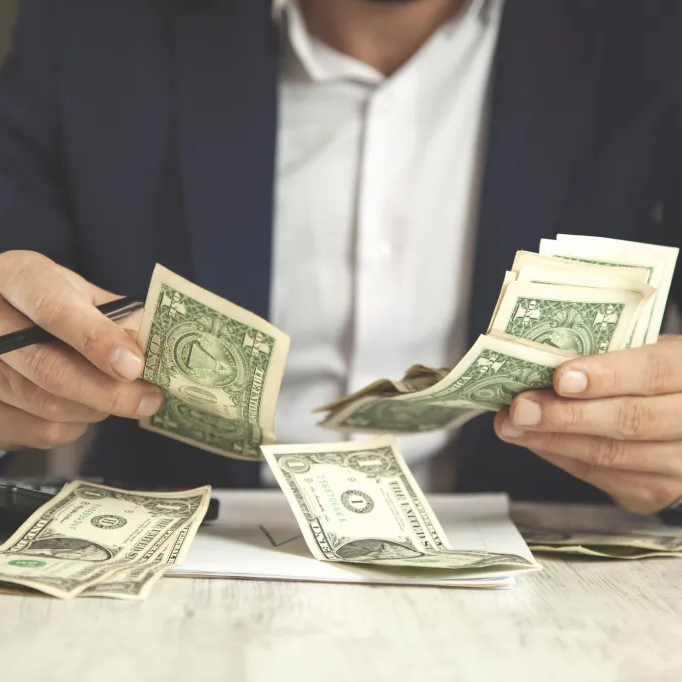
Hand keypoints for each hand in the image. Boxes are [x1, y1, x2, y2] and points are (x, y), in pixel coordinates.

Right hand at [0, 251, 161, 451]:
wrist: (3, 320)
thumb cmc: (51, 304)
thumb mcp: (82, 294)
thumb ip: (119, 318)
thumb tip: (157, 353)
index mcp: (16, 277)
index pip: (52, 308)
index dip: (96, 339)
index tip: (134, 366)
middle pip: (48, 368)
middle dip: (109, 392)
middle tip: (149, 399)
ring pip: (44, 406)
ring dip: (95, 410)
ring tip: (119, 398)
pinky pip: (35, 432)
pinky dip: (72, 427)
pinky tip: (82, 409)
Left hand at [494, 335, 681, 513]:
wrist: (681, 418)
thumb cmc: (654, 376)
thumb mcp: (643, 350)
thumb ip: (607, 354)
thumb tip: (542, 358)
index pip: (654, 373)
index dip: (608, 375)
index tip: (562, 378)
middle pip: (630, 421)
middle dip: (566, 415)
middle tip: (521, 408)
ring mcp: (680, 463)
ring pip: (610, 455)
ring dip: (552, 439)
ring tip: (513, 424)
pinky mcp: (655, 491)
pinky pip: (600, 476)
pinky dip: (560, 456)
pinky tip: (534, 440)